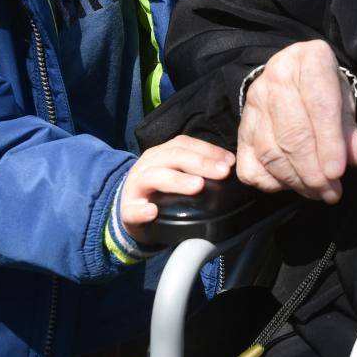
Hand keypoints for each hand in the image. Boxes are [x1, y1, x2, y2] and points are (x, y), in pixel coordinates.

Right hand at [119, 135, 234, 240]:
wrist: (128, 210)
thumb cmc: (159, 191)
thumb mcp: (175, 173)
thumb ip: (195, 168)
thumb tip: (228, 166)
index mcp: (161, 154)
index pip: (185, 144)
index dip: (208, 150)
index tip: (230, 161)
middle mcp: (148, 165)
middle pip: (174, 157)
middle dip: (201, 163)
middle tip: (222, 172)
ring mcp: (135, 186)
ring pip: (154, 177)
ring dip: (177, 181)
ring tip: (197, 186)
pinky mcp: (126, 211)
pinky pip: (132, 210)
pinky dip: (141, 210)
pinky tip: (152, 212)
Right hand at [237, 40, 356, 202]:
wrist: (295, 82)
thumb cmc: (325, 94)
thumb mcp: (345, 107)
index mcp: (309, 60)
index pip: (318, 106)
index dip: (329, 143)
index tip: (337, 172)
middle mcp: (276, 75)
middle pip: (292, 134)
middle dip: (313, 172)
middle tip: (332, 192)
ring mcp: (253, 102)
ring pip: (271, 152)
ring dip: (296, 181)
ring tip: (319, 192)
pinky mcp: (241, 128)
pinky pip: (250, 165)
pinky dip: (271, 183)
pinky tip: (292, 184)